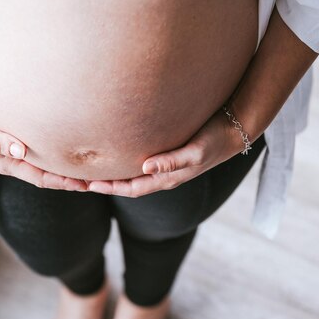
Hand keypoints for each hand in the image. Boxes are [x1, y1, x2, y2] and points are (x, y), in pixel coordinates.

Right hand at [0, 86, 87, 190]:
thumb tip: (21, 151)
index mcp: (7, 163)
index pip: (42, 178)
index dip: (64, 183)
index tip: (86, 185)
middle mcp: (14, 159)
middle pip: (48, 175)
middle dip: (71, 179)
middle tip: (98, 179)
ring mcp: (14, 149)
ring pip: (45, 163)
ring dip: (65, 167)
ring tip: (89, 165)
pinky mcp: (15, 136)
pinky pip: (40, 148)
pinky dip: (56, 150)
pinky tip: (69, 142)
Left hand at [87, 109, 244, 196]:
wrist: (236, 129)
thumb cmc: (216, 139)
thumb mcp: (196, 150)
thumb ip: (172, 160)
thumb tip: (145, 167)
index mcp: (169, 178)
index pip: (133, 188)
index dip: (111, 188)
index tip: (89, 185)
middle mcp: (165, 174)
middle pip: (130, 185)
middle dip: (108, 185)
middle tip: (82, 181)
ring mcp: (167, 165)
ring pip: (135, 174)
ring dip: (116, 175)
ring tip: (94, 171)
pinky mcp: (170, 152)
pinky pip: (143, 162)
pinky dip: (127, 162)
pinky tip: (119, 153)